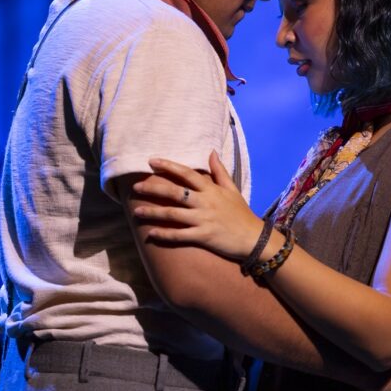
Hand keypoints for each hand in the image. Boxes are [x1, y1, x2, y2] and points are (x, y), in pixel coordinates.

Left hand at [133, 151, 263, 260]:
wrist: (254, 238)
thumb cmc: (241, 213)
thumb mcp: (232, 189)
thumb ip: (219, 171)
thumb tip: (211, 151)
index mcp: (211, 189)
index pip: (186, 173)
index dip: (168, 166)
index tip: (151, 161)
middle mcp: (205, 202)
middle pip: (174, 192)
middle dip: (153, 188)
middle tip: (136, 187)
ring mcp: (203, 220)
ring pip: (172, 214)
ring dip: (152, 213)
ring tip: (136, 211)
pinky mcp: (203, 236)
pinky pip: (179, 235)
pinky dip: (164, 235)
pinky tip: (151, 234)